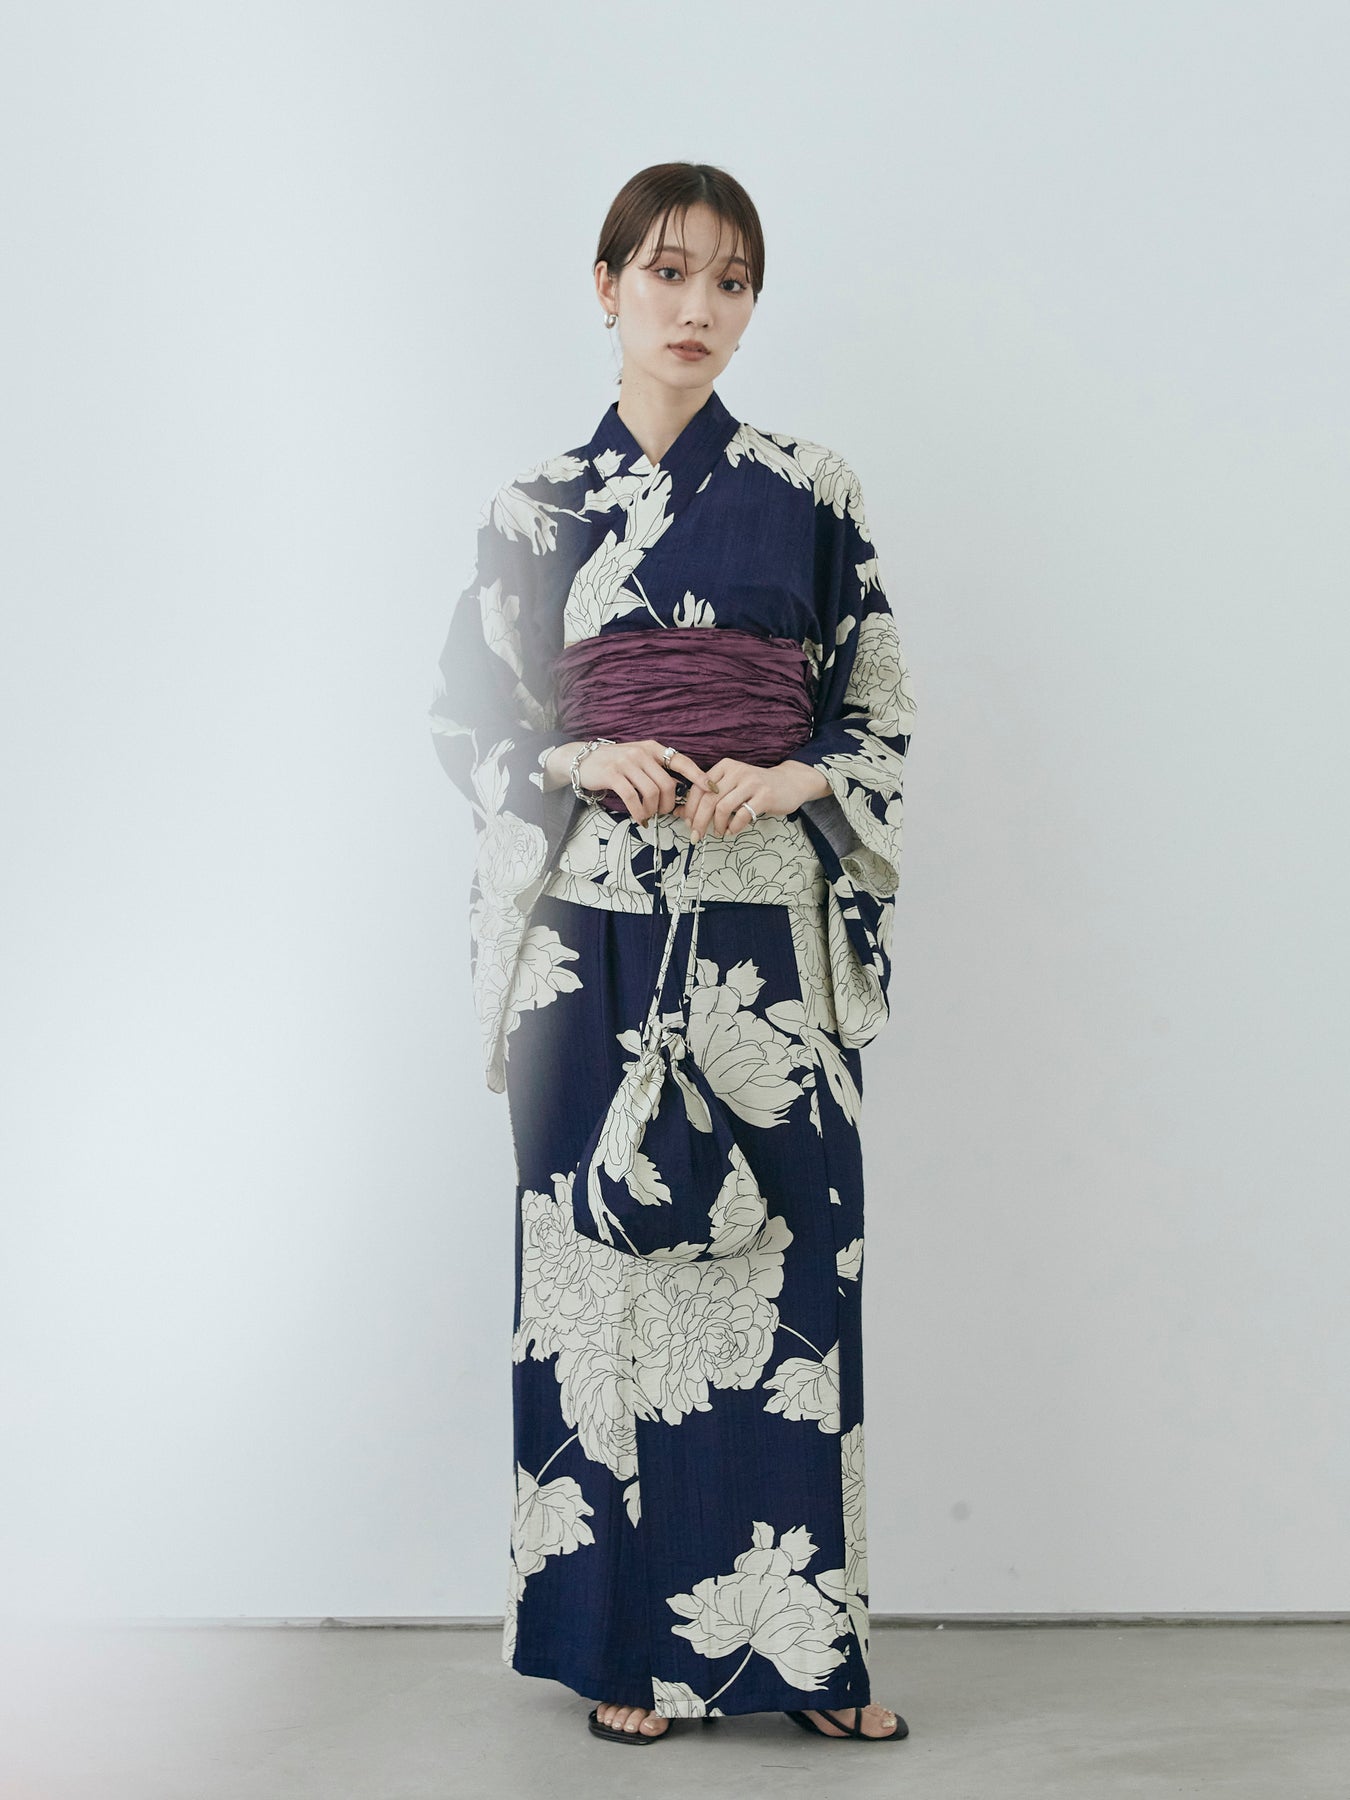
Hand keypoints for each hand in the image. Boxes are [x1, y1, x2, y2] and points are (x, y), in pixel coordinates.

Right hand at [565, 738, 719, 824]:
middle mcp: (642, 753)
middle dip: (668, 804)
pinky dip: (639, 812)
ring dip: (653, 810)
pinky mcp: (613, 775)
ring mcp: (627, 763)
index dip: (698, 776)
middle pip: (667, 784)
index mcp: (653, 749)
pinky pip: (633, 798)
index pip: (681, 761)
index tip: (712, 789)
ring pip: (651, 793)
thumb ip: (656, 771)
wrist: (582, 759)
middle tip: (662, 813)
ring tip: (647, 815)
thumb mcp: (638, 760)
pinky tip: (639, 818)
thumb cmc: (615, 764)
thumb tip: (679, 792)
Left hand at [683, 757, 830, 842]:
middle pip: (708, 800)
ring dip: (717, 825)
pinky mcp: (765, 795)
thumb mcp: (732, 786)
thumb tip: (683, 814)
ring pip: (723, 808)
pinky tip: (733, 830)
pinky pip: (742, 815)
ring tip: (719, 832)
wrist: (790, 782)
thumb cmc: (756, 788)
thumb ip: (710, 796)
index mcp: (724, 767)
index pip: (698, 788)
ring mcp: (751, 782)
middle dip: (699, 821)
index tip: (688, 824)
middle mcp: (736, 771)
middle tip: (697, 836)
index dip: (690, 809)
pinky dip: (734, 827)